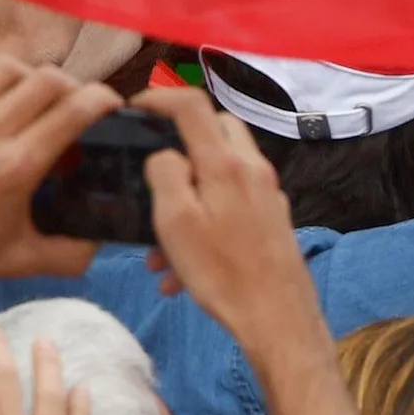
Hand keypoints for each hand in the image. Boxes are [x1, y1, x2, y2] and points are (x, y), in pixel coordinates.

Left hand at [0, 57, 118, 315]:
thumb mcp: (27, 260)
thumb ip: (77, 251)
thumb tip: (107, 236)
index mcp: (17, 165)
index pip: (76, 107)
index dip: (104, 98)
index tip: (111, 105)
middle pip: (48, 77)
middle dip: (72, 87)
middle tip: (71, 106)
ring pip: (7, 69)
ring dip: (28, 81)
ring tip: (28, 103)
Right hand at [138, 84, 323, 360]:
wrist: (278, 317)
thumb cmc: (222, 271)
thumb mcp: (176, 221)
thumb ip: (165, 174)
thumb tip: (166, 154)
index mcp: (226, 163)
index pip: (192, 105)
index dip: (159, 97)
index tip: (135, 108)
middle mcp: (253, 169)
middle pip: (216, 131)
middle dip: (181, 144)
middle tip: (152, 171)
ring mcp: (268, 194)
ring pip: (220, 176)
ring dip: (187, 202)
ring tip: (158, 254)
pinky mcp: (273, 221)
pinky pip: (231, 209)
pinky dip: (205, 227)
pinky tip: (181, 274)